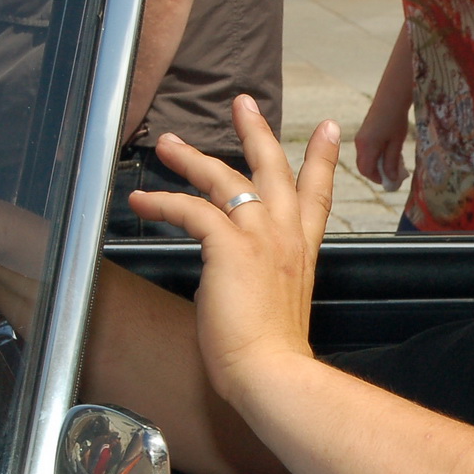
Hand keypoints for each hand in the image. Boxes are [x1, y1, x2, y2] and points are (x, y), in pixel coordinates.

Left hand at [130, 96, 338, 407]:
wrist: (273, 371)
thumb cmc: (274, 354)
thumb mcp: (280, 308)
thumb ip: (266, 284)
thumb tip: (241, 282)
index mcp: (302, 251)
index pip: (317, 195)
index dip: (322, 161)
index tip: (331, 130)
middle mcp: (285, 236)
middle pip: (274, 169)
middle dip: (257, 132)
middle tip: (244, 102)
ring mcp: (259, 238)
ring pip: (226, 179)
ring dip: (193, 158)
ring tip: (169, 144)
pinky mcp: (229, 247)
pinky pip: (192, 209)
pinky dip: (163, 201)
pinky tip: (142, 199)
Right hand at [354, 101, 408, 190]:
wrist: (391, 97)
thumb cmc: (395, 119)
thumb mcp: (396, 143)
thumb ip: (392, 162)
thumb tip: (391, 179)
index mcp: (367, 146)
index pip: (367, 171)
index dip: (378, 178)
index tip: (392, 181)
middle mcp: (360, 143)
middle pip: (364, 166)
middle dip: (378, 173)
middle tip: (396, 174)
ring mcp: (360, 138)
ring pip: (366, 159)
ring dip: (379, 164)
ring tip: (397, 162)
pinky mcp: (364, 134)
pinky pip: (367, 151)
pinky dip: (377, 156)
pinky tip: (391, 151)